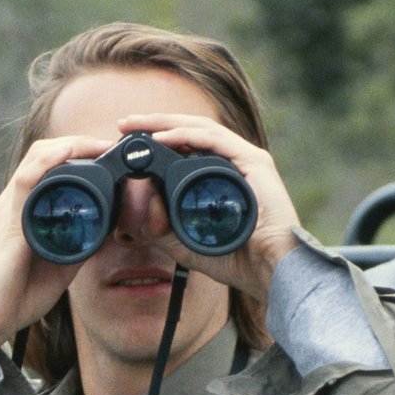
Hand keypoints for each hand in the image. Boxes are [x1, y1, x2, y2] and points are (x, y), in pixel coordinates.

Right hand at [0, 134, 113, 364]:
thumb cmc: (16, 297)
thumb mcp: (59, 265)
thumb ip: (79, 246)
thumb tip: (106, 232)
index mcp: (24, 211)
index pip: (48, 166)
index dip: (77, 153)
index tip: (108, 154)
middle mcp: (14, 204)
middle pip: (43, 154)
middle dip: (79, 143)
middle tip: (109, 146)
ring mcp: (8, 210)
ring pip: (36, 159)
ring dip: (70, 145)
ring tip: (98, 144)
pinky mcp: (7, 223)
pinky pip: (25, 181)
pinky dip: (48, 162)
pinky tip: (68, 152)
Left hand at [128, 113, 302, 299]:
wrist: (271, 271)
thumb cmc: (236, 260)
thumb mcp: (183, 243)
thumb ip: (158, 226)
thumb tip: (135, 204)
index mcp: (219, 176)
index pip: (184, 148)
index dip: (156, 140)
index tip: (125, 143)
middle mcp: (232, 163)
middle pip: (189, 132)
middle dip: (154, 124)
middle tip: (124, 123)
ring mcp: (245, 159)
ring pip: (200, 129)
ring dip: (165, 123)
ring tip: (137, 123)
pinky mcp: (255, 161)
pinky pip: (215, 140)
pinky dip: (186, 135)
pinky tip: (162, 137)